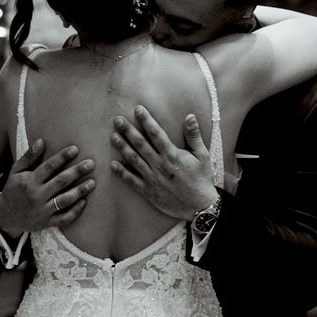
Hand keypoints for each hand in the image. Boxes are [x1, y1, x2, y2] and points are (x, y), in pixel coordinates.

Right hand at [0, 140, 95, 236]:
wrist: (5, 217)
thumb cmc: (14, 189)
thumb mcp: (16, 171)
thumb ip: (29, 157)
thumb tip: (41, 141)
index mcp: (29, 181)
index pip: (48, 167)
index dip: (62, 157)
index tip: (75, 149)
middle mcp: (36, 196)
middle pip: (60, 182)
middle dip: (76, 172)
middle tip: (91, 164)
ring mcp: (42, 211)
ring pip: (64, 201)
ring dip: (79, 191)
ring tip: (92, 182)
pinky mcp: (46, 223)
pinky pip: (63, 218)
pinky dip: (75, 211)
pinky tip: (84, 201)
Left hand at [110, 106, 217, 220]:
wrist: (200, 207)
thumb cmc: (202, 179)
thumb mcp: (203, 156)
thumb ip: (194, 136)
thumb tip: (189, 116)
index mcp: (172, 155)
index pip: (156, 133)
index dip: (146, 120)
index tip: (138, 109)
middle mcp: (160, 165)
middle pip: (141, 144)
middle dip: (128, 130)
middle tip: (117, 120)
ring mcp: (152, 178)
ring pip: (134, 160)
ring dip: (122, 147)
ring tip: (113, 136)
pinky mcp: (149, 191)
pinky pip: (132, 181)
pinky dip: (122, 173)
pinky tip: (113, 164)